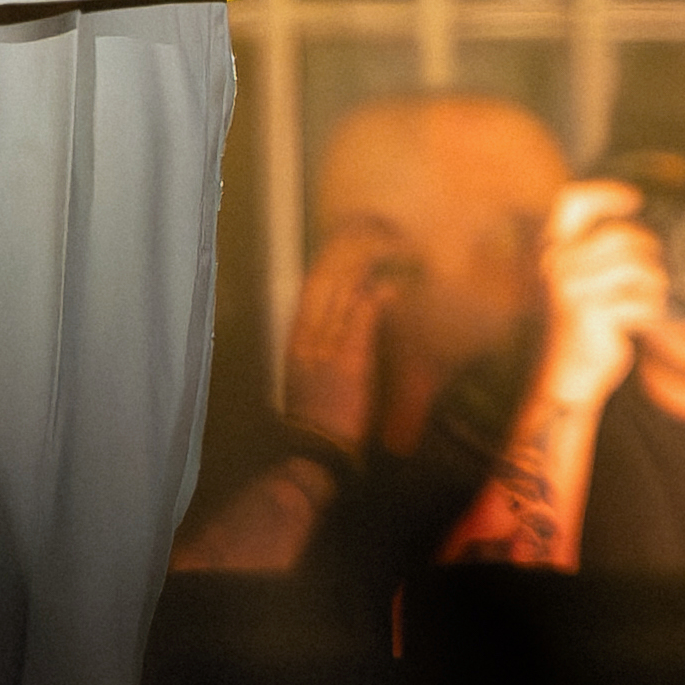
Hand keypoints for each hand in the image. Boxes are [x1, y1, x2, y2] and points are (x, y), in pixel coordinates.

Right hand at [282, 224, 408, 455]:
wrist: (315, 448)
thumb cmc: (317, 415)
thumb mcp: (308, 375)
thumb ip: (320, 347)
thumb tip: (339, 325)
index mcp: (296, 340)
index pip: (310, 290)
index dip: (328, 264)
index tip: (345, 243)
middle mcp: (307, 339)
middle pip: (324, 286)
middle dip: (346, 258)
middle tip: (368, 235)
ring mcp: (325, 349)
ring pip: (342, 298)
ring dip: (364, 275)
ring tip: (386, 254)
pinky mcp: (347, 363)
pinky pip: (359, 324)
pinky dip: (373, 303)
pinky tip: (389, 289)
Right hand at [532, 181, 667, 412]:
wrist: (564, 376)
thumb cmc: (577, 325)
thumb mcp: (575, 280)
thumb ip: (594, 251)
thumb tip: (644, 224)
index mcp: (548, 248)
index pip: (571, 201)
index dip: (605, 193)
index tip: (634, 200)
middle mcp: (555, 263)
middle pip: (620, 235)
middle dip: (649, 251)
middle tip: (656, 269)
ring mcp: (570, 288)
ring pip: (638, 268)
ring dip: (655, 284)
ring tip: (652, 297)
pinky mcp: (590, 313)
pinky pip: (642, 302)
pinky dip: (652, 312)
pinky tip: (643, 321)